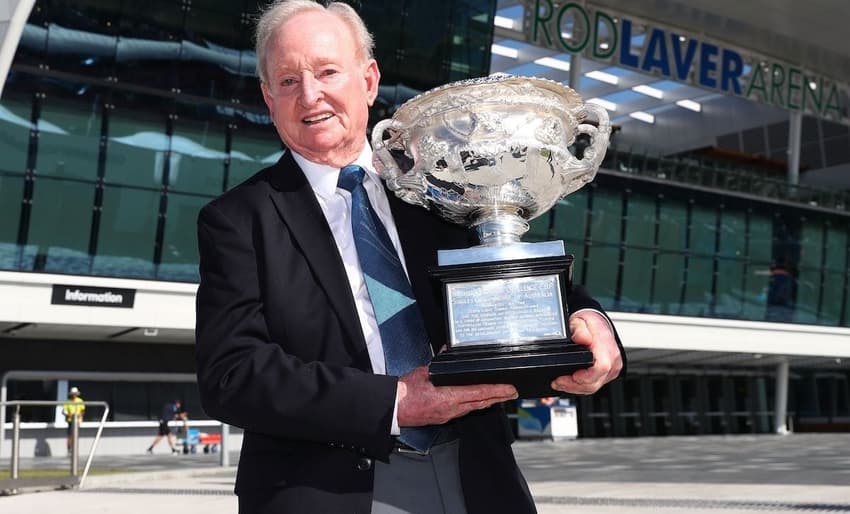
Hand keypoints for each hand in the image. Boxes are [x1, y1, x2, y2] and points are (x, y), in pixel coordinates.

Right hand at [396, 367, 517, 426]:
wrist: (393, 408)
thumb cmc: (405, 392)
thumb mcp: (424, 371)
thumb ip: (439, 362)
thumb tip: (448, 350)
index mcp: (447, 396)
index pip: (479, 393)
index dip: (497, 391)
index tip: (509, 388)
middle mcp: (451, 408)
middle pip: (481, 403)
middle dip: (499, 397)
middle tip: (512, 392)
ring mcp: (448, 415)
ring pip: (474, 408)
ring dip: (488, 401)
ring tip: (500, 395)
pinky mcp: (443, 418)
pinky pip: (464, 411)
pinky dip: (475, 404)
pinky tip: (479, 401)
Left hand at [551, 310, 622, 394]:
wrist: (598, 322)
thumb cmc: (589, 322)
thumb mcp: (579, 320)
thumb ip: (579, 329)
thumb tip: (582, 338)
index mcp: (605, 345)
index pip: (601, 367)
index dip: (585, 377)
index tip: (571, 376)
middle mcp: (612, 358)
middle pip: (595, 382)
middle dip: (574, 385)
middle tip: (558, 382)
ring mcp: (612, 366)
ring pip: (595, 386)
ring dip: (576, 388)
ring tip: (561, 383)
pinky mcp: (609, 372)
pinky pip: (596, 384)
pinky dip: (582, 386)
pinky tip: (571, 382)